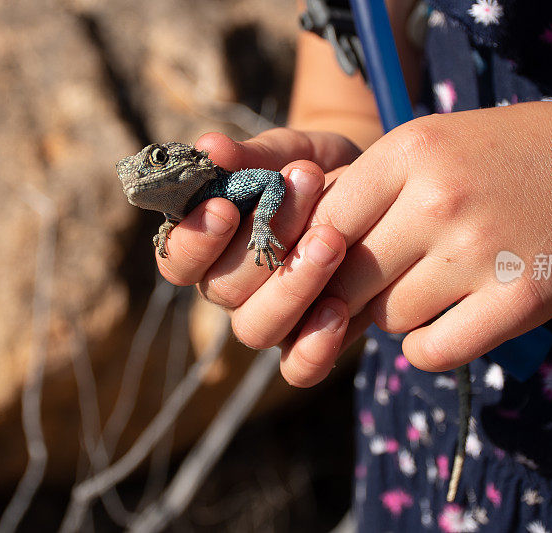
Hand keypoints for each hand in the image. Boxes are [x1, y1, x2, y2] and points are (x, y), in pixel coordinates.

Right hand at [156, 128, 363, 384]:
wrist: (375, 190)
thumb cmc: (314, 171)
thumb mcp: (287, 153)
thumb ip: (251, 156)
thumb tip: (209, 147)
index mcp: (209, 246)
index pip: (177, 260)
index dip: (193, 240)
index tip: (224, 206)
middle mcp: (231, 289)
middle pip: (222, 291)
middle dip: (262, 240)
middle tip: (305, 188)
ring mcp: (271, 319)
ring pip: (257, 329)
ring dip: (291, 286)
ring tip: (331, 239)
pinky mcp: (311, 341)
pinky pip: (299, 368)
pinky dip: (314, 347)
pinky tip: (340, 308)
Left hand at [294, 101, 551, 379]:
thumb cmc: (514, 157)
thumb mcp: (438, 142)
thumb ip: (372, 189)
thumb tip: (307, 251)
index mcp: (411, 150)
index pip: (322, 221)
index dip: (314, 254)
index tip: (324, 267)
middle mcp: (438, 199)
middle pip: (346, 277)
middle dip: (349, 291)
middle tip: (372, 285)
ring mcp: (479, 252)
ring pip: (387, 316)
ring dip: (395, 314)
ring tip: (428, 288)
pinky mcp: (517, 301)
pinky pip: (430, 351)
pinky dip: (425, 347)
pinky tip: (442, 325)